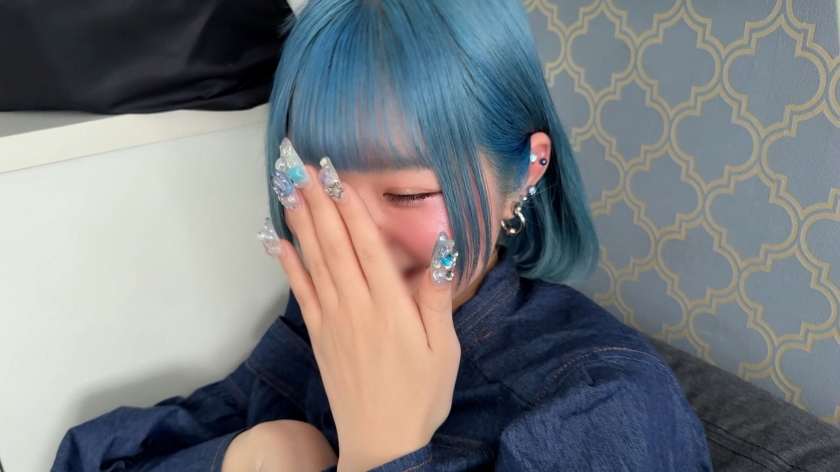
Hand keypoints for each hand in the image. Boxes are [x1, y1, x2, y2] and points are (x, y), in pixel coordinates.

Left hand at [273, 164, 460, 471]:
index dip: (350, 208)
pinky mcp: (320, 336)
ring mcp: (333, 321)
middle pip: (334, 245)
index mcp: (390, 308)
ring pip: (314, 262)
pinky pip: (301, 292)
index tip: (336, 175)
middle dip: (318, 202)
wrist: (381, 443)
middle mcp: (356, 308)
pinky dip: (288, 264)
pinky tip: (278, 240)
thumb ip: (436, 299)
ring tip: (288, 188)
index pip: (367, 247)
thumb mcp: (443, 351)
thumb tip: (443, 251)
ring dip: (300, 222)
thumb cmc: (419, 397)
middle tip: (300, 166)